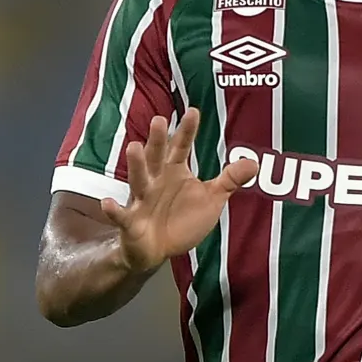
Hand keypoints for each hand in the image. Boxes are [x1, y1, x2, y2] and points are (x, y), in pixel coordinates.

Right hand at [103, 109, 258, 272]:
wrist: (158, 249)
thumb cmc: (182, 219)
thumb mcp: (210, 199)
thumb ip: (229, 180)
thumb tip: (253, 162)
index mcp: (174, 172)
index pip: (181, 147)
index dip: (187, 131)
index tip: (194, 112)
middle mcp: (156, 181)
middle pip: (157, 157)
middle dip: (158, 140)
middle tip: (160, 120)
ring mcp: (142, 200)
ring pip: (138, 180)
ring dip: (136, 165)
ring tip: (134, 147)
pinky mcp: (131, 222)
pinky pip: (122, 216)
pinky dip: (114, 211)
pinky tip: (108, 204)